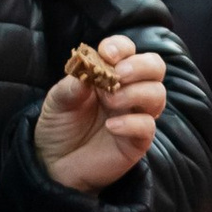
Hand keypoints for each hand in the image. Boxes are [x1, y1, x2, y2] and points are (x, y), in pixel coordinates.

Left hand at [34, 33, 165, 194]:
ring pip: (157, 94)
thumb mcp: (57, 101)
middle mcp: (128, 91)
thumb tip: (87, 68)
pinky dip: (132, 123)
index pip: (128, 50)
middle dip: (140, 66)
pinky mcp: (137, 141)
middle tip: (118, 75)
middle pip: (155, 67)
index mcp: (109, 74)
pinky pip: (148, 127)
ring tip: (109, 102)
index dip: (121, 47)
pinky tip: (111, 127)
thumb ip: (71, 85)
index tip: (106, 53)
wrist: (54, 163)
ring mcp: (135, 116)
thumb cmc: (59, 127)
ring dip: (135, 93)